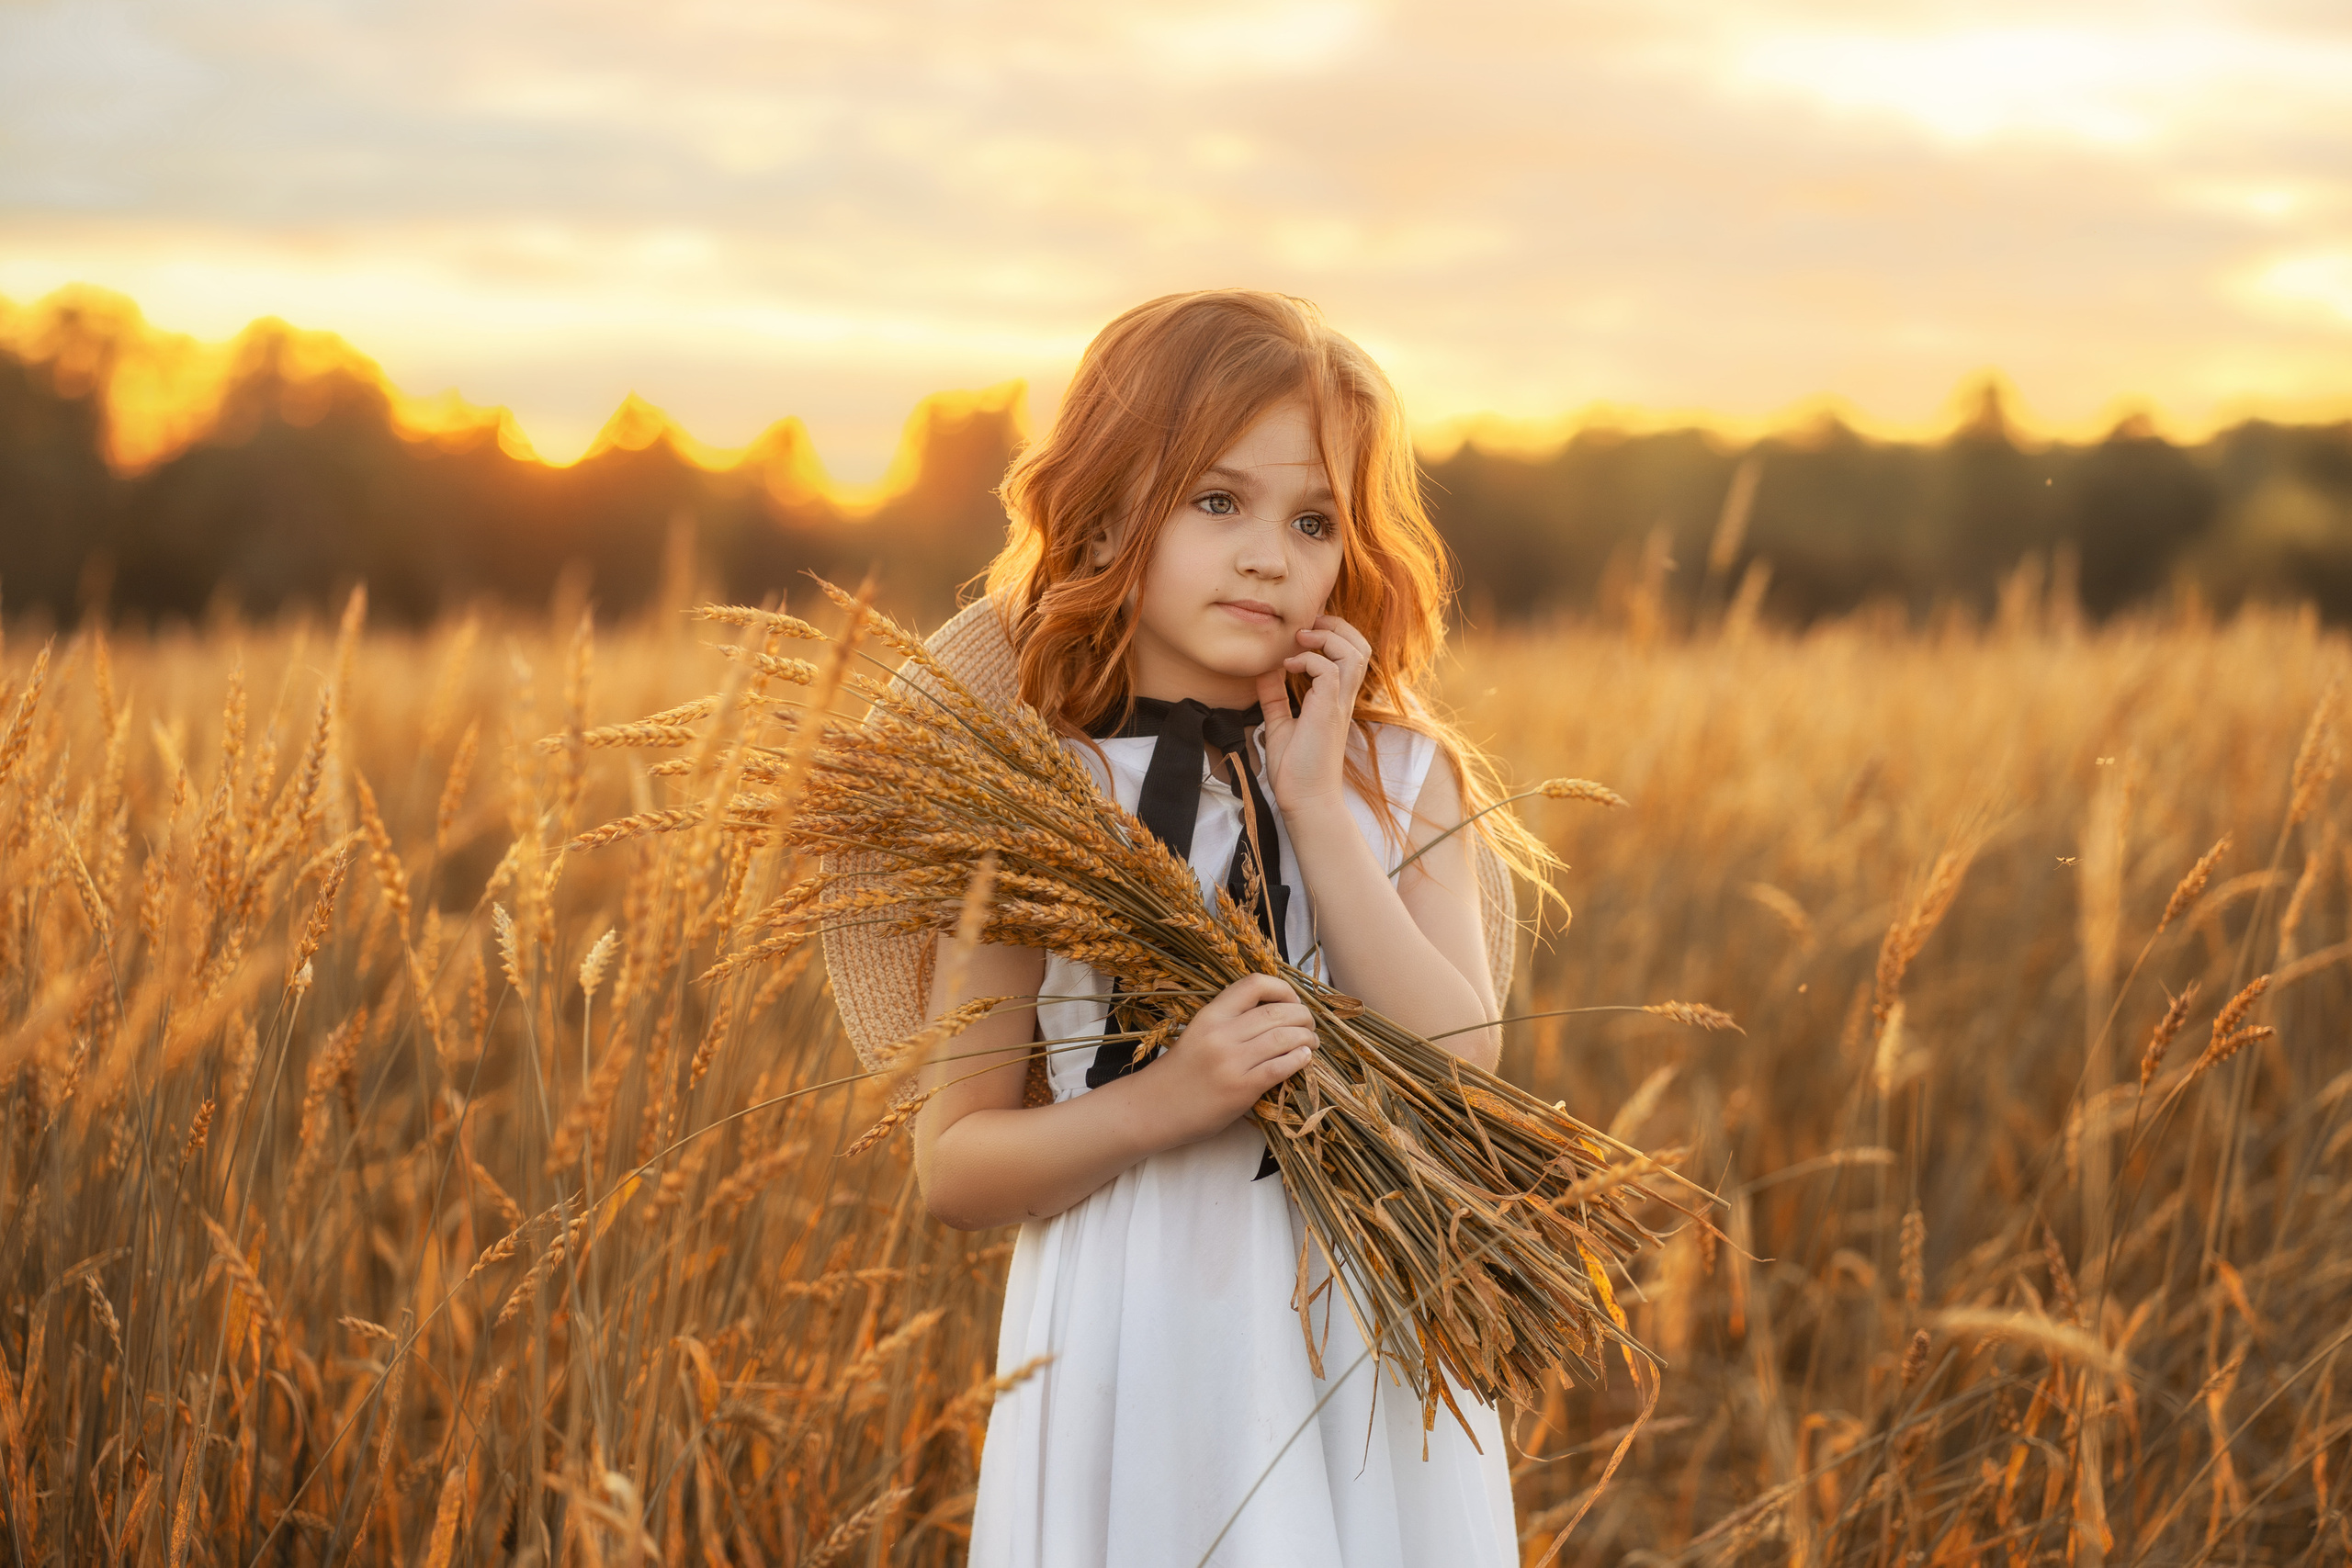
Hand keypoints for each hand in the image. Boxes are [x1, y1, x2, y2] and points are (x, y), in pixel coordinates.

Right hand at [1147, 973, 1314, 1145]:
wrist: (1154, 1108)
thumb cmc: (1179, 1072)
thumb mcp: (1198, 1033)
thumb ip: (1230, 1022)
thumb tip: (1276, 1013)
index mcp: (1210, 1014)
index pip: (1254, 984)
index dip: (1282, 988)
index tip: (1292, 1000)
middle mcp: (1221, 1033)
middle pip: (1277, 1012)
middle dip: (1302, 1015)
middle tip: (1309, 1024)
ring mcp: (1231, 1061)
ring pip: (1284, 1037)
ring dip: (1306, 1037)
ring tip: (1312, 1042)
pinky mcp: (1241, 1088)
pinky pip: (1280, 1067)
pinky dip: (1299, 1059)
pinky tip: (1304, 1058)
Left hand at [1255, 614, 1370, 817]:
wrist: (1303, 799)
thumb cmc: (1295, 769)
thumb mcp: (1279, 723)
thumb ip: (1274, 697)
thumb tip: (1264, 671)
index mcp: (1335, 698)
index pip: (1349, 654)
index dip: (1333, 633)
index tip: (1303, 631)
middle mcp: (1342, 697)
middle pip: (1361, 646)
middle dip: (1337, 626)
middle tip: (1307, 625)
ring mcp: (1339, 703)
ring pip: (1355, 653)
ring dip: (1327, 638)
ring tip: (1300, 639)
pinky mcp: (1329, 711)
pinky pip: (1330, 670)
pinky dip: (1309, 660)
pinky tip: (1287, 667)